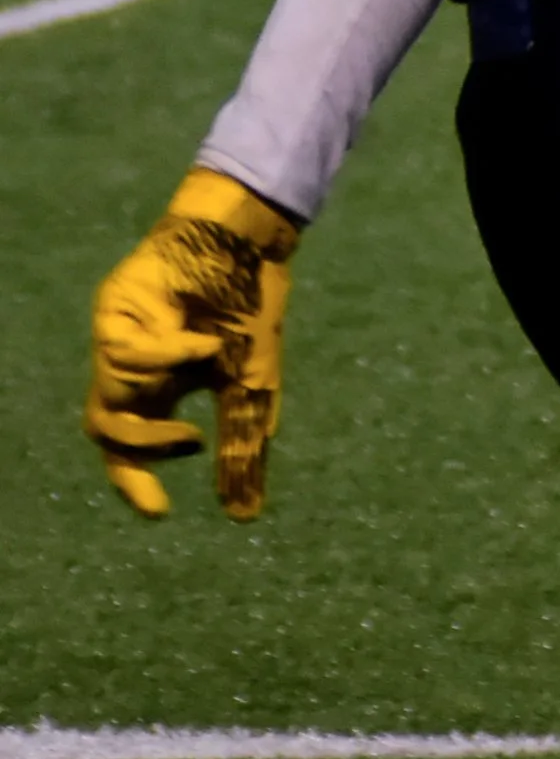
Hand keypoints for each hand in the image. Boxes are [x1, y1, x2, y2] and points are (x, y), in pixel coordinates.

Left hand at [86, 170, 300, 518]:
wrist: (247, 241)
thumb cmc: (248, 307)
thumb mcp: (252, 386)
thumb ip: (243, 448)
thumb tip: (243, 517)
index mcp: (160, 389)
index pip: (128, 449)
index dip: (135, 483)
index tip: (160, 514)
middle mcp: (131, 369)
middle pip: (108, 428)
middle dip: (140, 447)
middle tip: (189, 444)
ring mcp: (117, 339)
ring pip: (113, 393)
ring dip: (167, 379)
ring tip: (212, 357)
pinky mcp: (112, 311)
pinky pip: (122, 354)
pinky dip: (165, 354)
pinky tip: (202, 340)